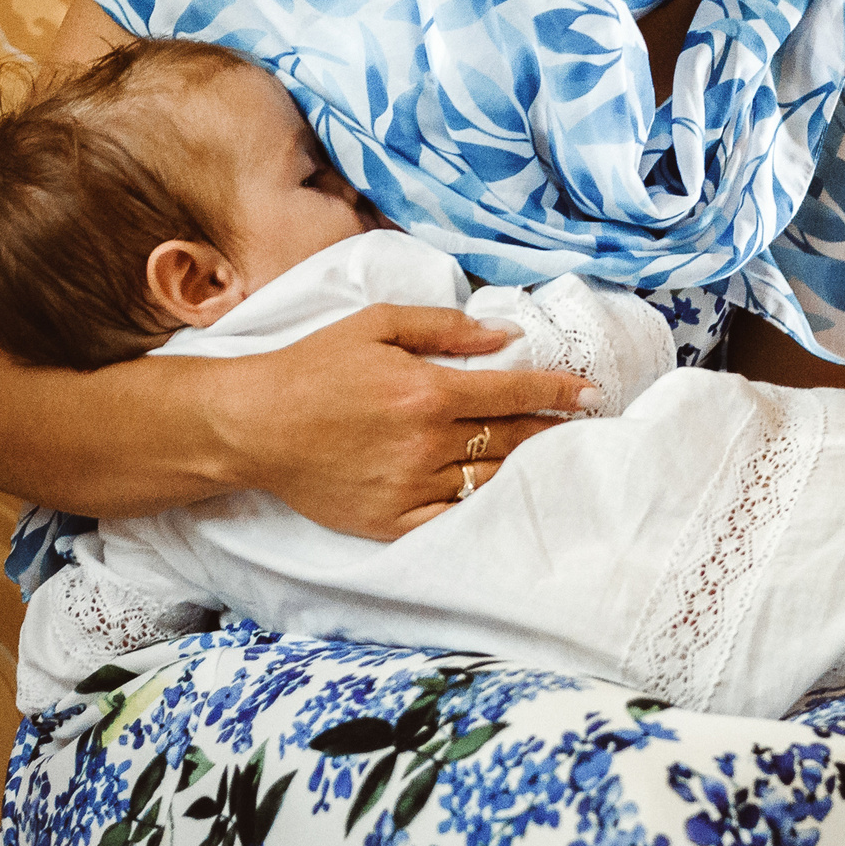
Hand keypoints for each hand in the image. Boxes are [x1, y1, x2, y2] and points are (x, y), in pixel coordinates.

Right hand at [225, 304, 595, 537]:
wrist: (254, 425)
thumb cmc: (313, 367)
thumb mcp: (375, 325)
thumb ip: (443, 327)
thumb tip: (504, 334)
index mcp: (427, 390)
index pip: (513, 392)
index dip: (558, 392)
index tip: (591, 394)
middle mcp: (426, 442)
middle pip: (512, 439)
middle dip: (555, 431)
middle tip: (588, 428)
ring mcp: (411, 486)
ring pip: (490, 480)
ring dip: (529, 469)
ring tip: (557, 460)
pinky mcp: (392, 520)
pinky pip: (454, 518)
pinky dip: (484, 507)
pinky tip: (506, 497)